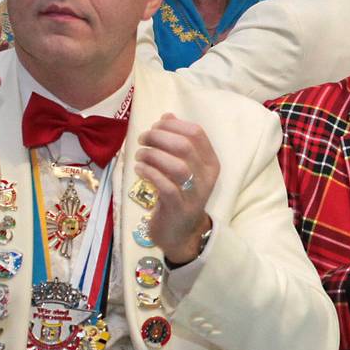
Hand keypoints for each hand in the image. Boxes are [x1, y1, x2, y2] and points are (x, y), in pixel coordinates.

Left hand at [136, 115, 221, 265]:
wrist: (182, 233)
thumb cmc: (180, 195)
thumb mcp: (183, 167)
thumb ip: (178, 142)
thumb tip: (167, 116)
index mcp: (211, 163)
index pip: (197, 133)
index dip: (173, 125)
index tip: (156, 126)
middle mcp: (207, 177)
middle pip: (185, 146)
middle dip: (159, 137)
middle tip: (143, 139)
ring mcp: (194, 193)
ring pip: (176, 165)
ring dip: (153, 155)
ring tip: (140, 155)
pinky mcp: (179, 208)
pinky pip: (165, 185)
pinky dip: (149, 173)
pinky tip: (139, 169)